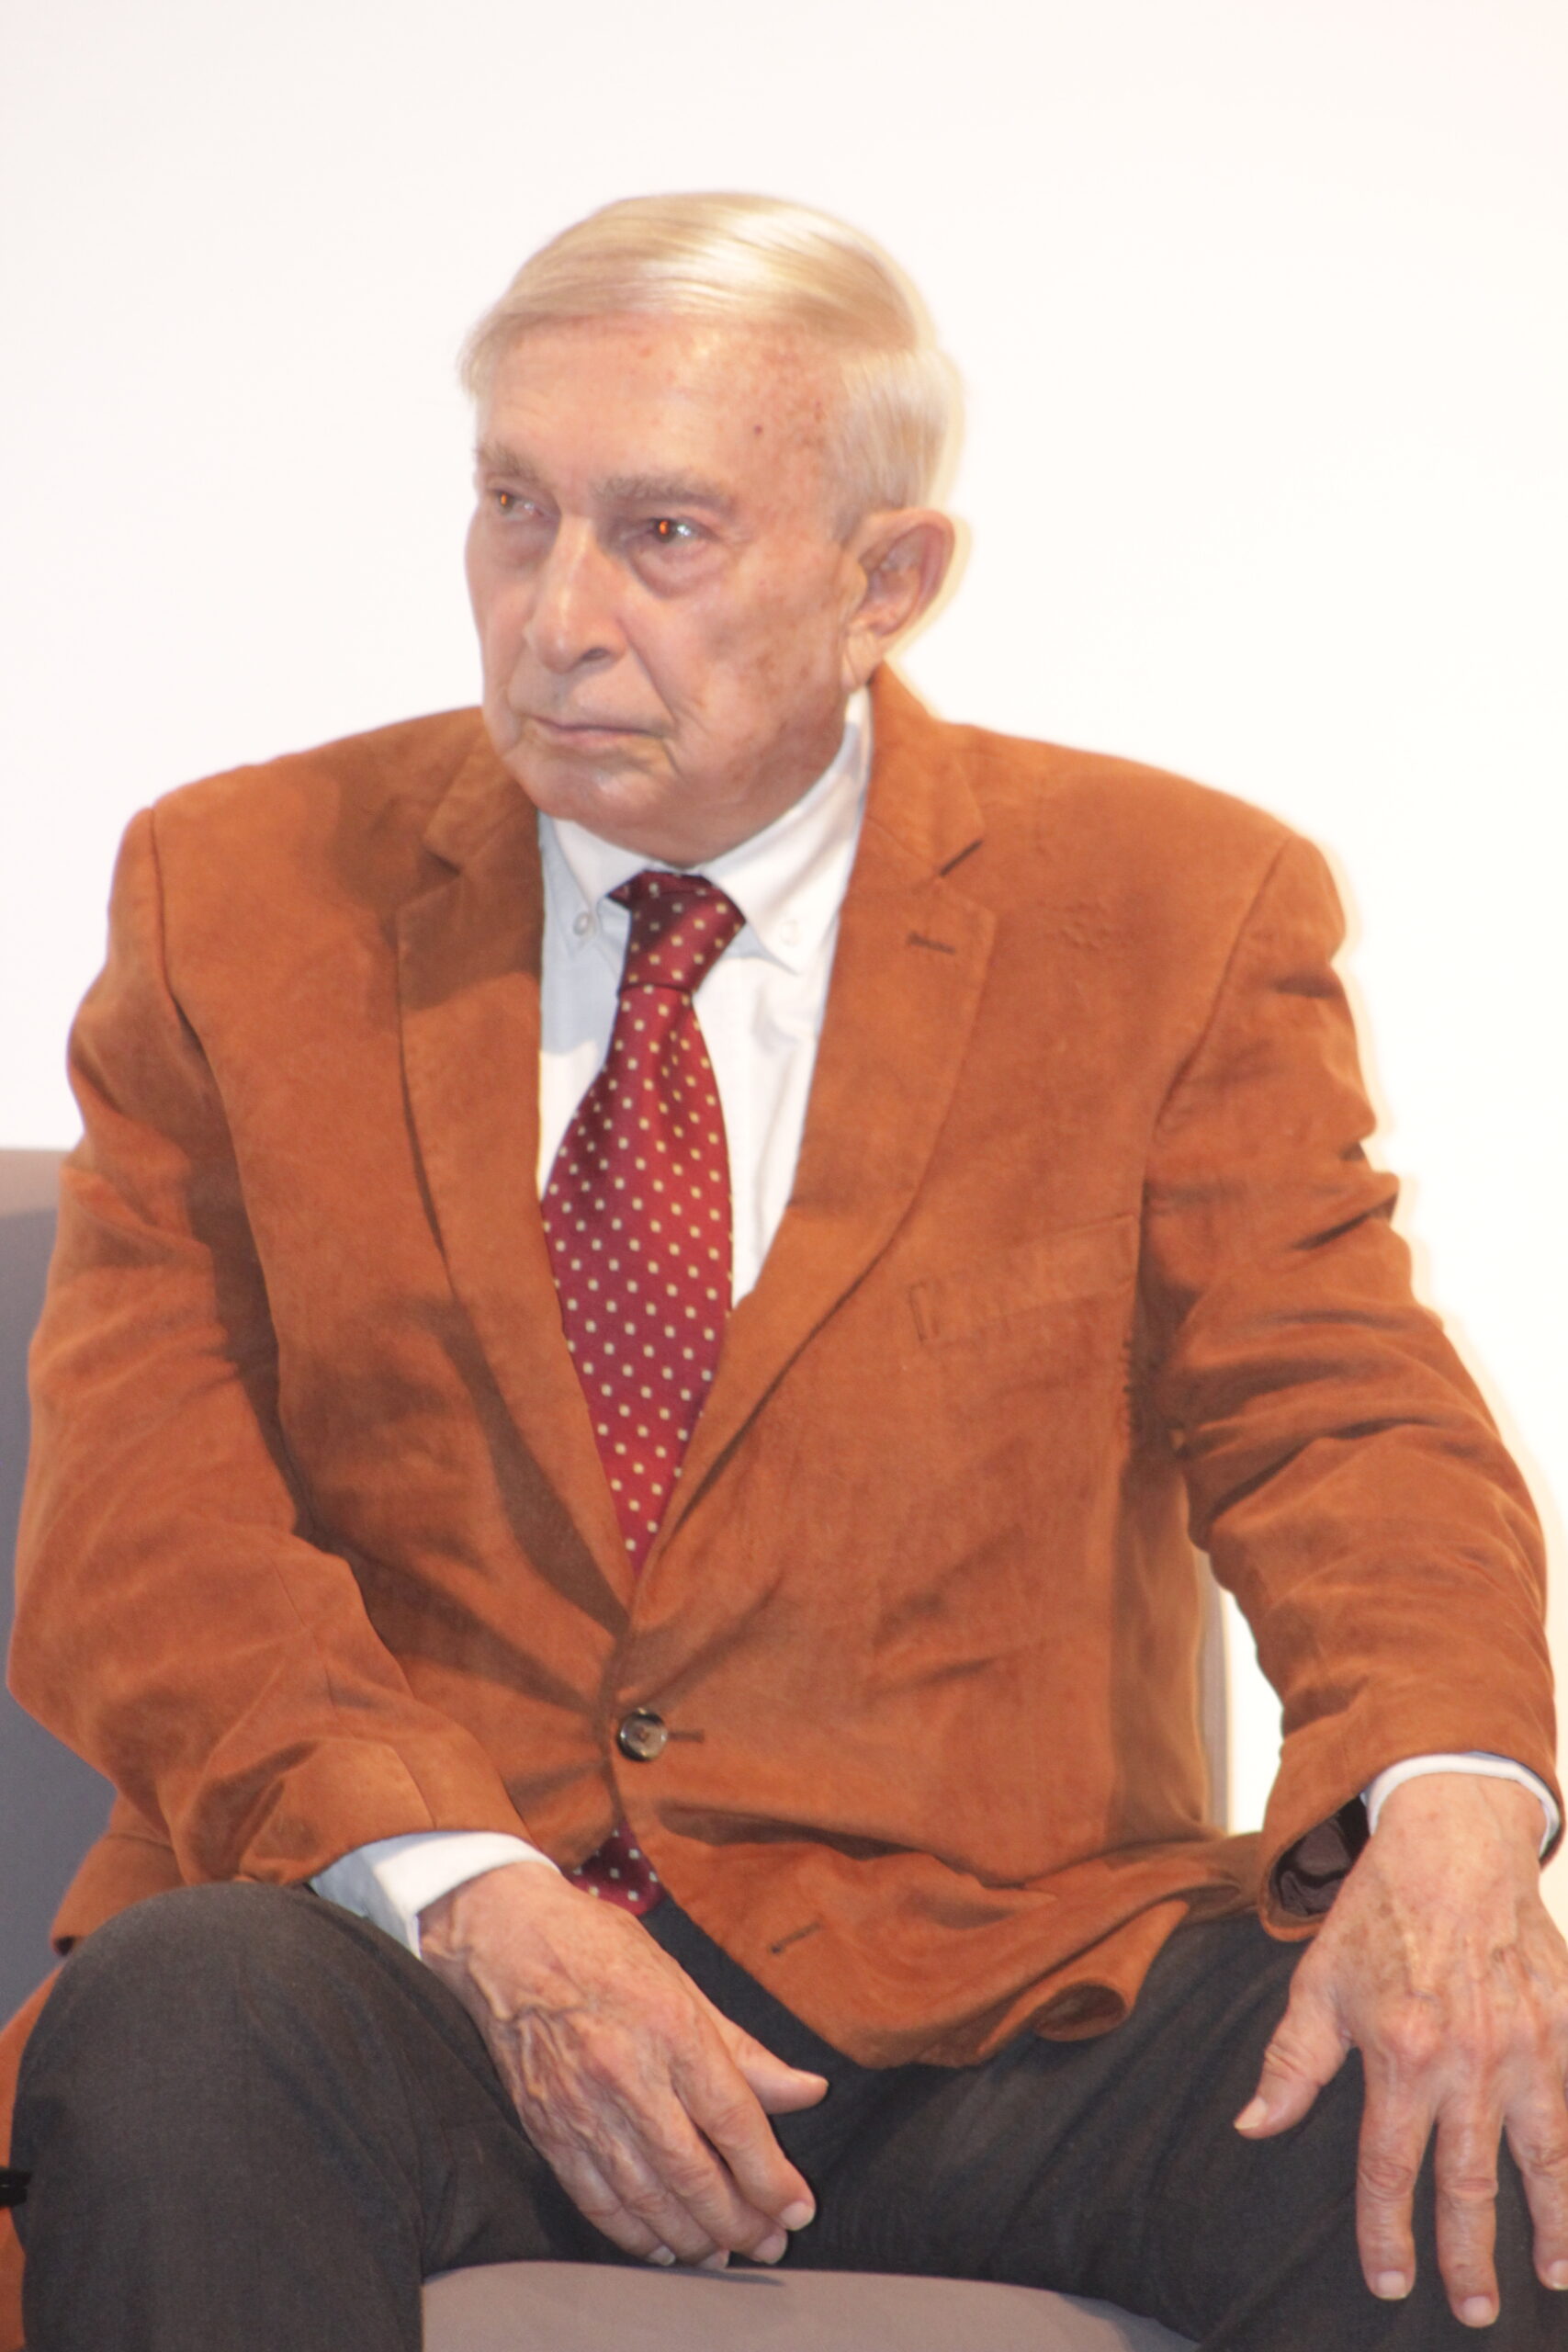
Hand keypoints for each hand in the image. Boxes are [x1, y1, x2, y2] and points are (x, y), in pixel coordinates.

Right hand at [418, 1860, 826, 2266]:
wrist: (507, 1940)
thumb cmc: (602, 1950)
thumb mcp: (684, 1985)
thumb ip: (745, 2051)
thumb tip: (809, 2091)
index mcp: (671, 2028)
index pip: (733, 2120)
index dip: (770, 2175)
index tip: (797, 2209)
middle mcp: (627, 2074)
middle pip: (693, 2172)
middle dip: (739, 2220)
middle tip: (769, 2245)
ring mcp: (581, 2107)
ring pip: (647, 2197)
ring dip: (693, 2237)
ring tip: (725, 2251)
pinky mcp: (547, 2129)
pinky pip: (596, 2200)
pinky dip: (633, 2233)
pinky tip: (663, 2246)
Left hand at [1236, 1774, 1567, 2326]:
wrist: (1453, 1843)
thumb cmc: (1378, 1915)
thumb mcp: (1318, 1983)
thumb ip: (1292, 2063)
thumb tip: (1253, 2126)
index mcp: (1402, 2052)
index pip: (1392, 2167)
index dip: (1388, 2232)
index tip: (1388, 2283)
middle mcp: (1471, 2058)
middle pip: (1470, 2180)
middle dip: (1470, 2254)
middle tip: (1472, 2310)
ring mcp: (1527, 2043)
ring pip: (1545, 2155)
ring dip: (1550, 2222)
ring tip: (1549, 2275)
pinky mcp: (1563, 2024)